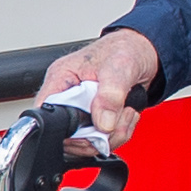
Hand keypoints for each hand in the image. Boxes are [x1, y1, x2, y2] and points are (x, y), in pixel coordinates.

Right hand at [35, 27, 163, 147]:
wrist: (143, 53)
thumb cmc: (126, 49)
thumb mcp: (119, 67)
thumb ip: (110, 96)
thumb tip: (103, 122)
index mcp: (61, 78)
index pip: (47, 111)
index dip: (66, 127)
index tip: (91, 127)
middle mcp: (67, 96)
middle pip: (67, 134)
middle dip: (97, 134)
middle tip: (116, 118)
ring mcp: (81, 109)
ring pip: (86, 141)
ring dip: (112, 134)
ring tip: (126, 113)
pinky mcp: (96, 118)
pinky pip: (102, 140)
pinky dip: (119, 133)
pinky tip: (127, 115)